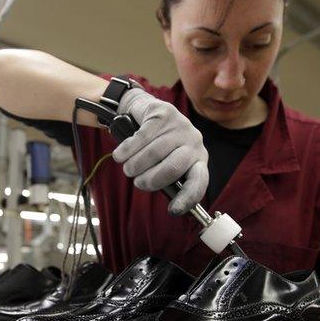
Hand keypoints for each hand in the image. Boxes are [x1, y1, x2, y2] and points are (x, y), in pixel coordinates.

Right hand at [113, 88, 208, 214]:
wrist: (146, 110)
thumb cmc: (156, 144)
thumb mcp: (166, 161)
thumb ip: (169, 178)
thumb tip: (171, 202)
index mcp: (198, 159)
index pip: (199, 181)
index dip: (188, 198)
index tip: (173, 210)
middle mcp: (194, 142)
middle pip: (172, 169)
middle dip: (150, 181)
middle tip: (137, 182)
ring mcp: (180, 126)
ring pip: (154, 153)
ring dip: (134, 165)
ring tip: (128, 168)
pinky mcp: (163, 114)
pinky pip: (141, 138)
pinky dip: (126, 150)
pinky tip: (120, 155)